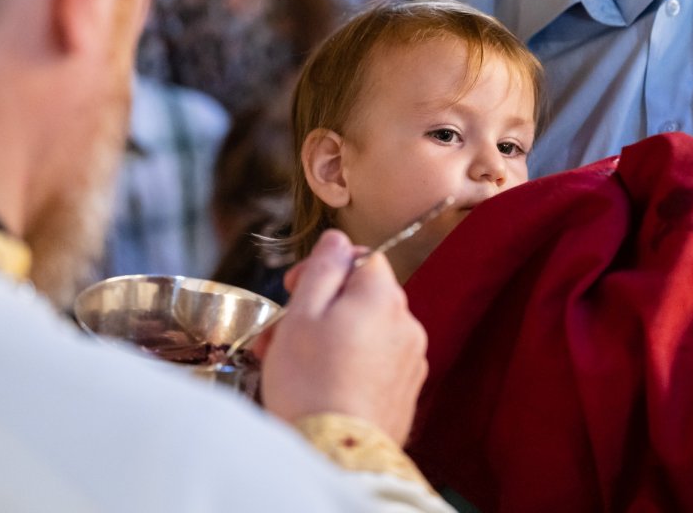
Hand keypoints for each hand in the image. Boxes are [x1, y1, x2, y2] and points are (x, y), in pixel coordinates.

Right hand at [256, 229, 428, 444]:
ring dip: (332, 337)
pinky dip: (350, 364)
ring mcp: (411, 360)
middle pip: (363, 296)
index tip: (293, 287)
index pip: (362, 257)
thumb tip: (338, 239)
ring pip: (367, 331)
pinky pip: (376, 363)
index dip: (325, 266)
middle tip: (281, 332)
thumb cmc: (311, 381)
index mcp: (383, 296)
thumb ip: (323, 267)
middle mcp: (407, 323)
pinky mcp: (406, 392)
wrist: (336, 452)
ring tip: (294, 363)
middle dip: (321, 307)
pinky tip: (321, 384)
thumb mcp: (303, 313)